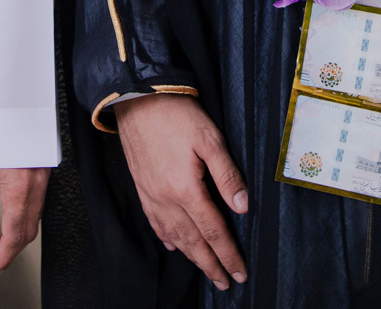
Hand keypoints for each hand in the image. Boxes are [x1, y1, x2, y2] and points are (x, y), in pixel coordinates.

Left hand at [0, 167, 50, 276]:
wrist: (12, 99)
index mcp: (19, 185)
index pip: (14, 232)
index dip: (5, 255)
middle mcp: (36, 183)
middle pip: (27, 230)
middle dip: (11, 250)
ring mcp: (41, 177)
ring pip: (35, 218)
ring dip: (18, 235)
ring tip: (0, 243)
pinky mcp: (41, 170)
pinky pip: (37, 203)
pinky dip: (25, 218)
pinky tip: (12, 219)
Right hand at [114, 93, 249, 289]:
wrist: (137, 98)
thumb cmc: (175, 114)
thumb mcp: (210, 139)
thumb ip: (227, 175)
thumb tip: (242, 206)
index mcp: (186, 190)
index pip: (213, 231)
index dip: (228, 254)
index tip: (239, 272)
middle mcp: (166, 199)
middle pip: (192, 241)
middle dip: (210, 264)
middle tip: (225, 282)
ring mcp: (151, 195)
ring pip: (173, 236)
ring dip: (191, 256)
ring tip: (204, 269)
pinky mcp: (142, 187)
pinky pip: (155, 222)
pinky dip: (167, 238)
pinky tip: (173, 245)